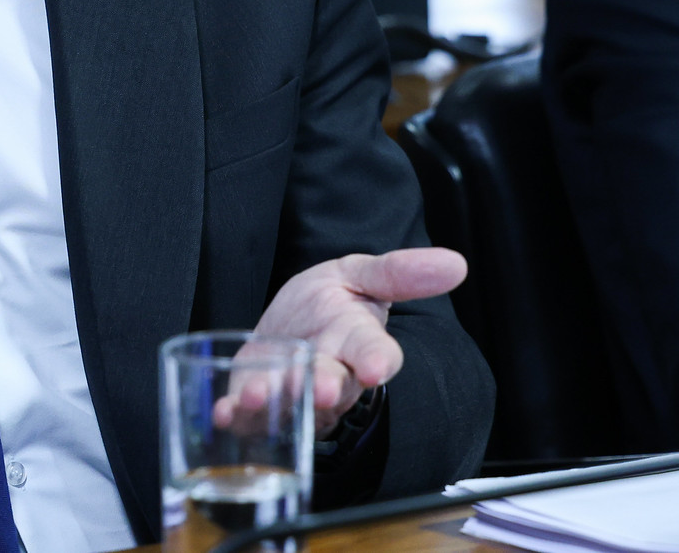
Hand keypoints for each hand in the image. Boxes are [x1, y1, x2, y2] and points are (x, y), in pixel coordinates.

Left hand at [248, 247, 467, 434]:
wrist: (288, 323)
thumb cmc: (328, 303)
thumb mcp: (358, 275)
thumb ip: (399, 272)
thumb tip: (455, 262)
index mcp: (358, 343)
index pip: (377, 354)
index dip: (378, 361)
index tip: (376, 367)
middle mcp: (331, 374)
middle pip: (334, 386)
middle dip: (328, 387)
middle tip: (323, 386)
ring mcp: (295, 392)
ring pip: (292, 404)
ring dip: (277, 401)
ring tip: (261, 393)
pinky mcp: (259, 402)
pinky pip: (249, 416)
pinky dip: (235, 415)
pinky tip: (223, 411)